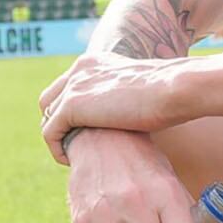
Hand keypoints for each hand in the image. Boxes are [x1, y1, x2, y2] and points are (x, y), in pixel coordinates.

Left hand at [39, 55, 185, 164]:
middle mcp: (80, 69)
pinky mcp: (71, 106)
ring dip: (57, 138)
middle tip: (73, 146)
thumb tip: (129, 116)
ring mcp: (74, 86)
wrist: (175, 89)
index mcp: (95, 61)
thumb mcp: (141, 90)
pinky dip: (56, 148)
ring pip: (47, 117)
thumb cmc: (170, 94)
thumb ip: (125, 97)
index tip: (83, 133)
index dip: (70, 112)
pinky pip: (49, 132)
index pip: (67, 86)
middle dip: (57, 123)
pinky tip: (70, 160)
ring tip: (73, 155)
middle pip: (50, 99)